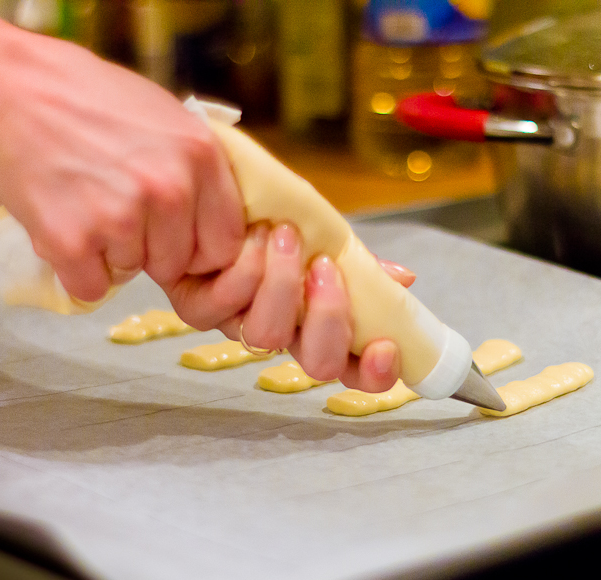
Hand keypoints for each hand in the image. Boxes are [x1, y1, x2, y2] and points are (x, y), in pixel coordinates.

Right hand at [0, 35, 245, 303]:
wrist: (9, 94)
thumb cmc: (91, 103)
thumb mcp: (168, 119)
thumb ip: (201, 171)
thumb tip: (229, 229)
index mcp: (200, 157)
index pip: (225, 243)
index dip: (197, 245)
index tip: (173, 233)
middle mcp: (168, 189)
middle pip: (177, 265)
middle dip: (150, 249)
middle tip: (114, 205)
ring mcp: (120, 216)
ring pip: (132, 273)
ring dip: (108, 253)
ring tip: (85, 202)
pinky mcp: (72, 241)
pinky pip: (90, 286)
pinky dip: (73, 268)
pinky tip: (62, 222)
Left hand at [169, 221, 415, 392]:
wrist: (211, 186)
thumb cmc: (271, 218)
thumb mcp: (322, 235)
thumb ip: (360, 263)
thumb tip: (403, 278)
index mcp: (318, 322)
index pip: (355, 369)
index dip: (375, 373)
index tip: (385, 345)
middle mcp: (283, 332)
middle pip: (319, 364)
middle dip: (329, 317)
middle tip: (325, 267)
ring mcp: (239, 324)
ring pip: (268, 337)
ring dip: (282, 283)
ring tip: (284, 234)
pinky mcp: (196, 306)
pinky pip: (222, 307)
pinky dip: (244, 267)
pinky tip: (251, 232)